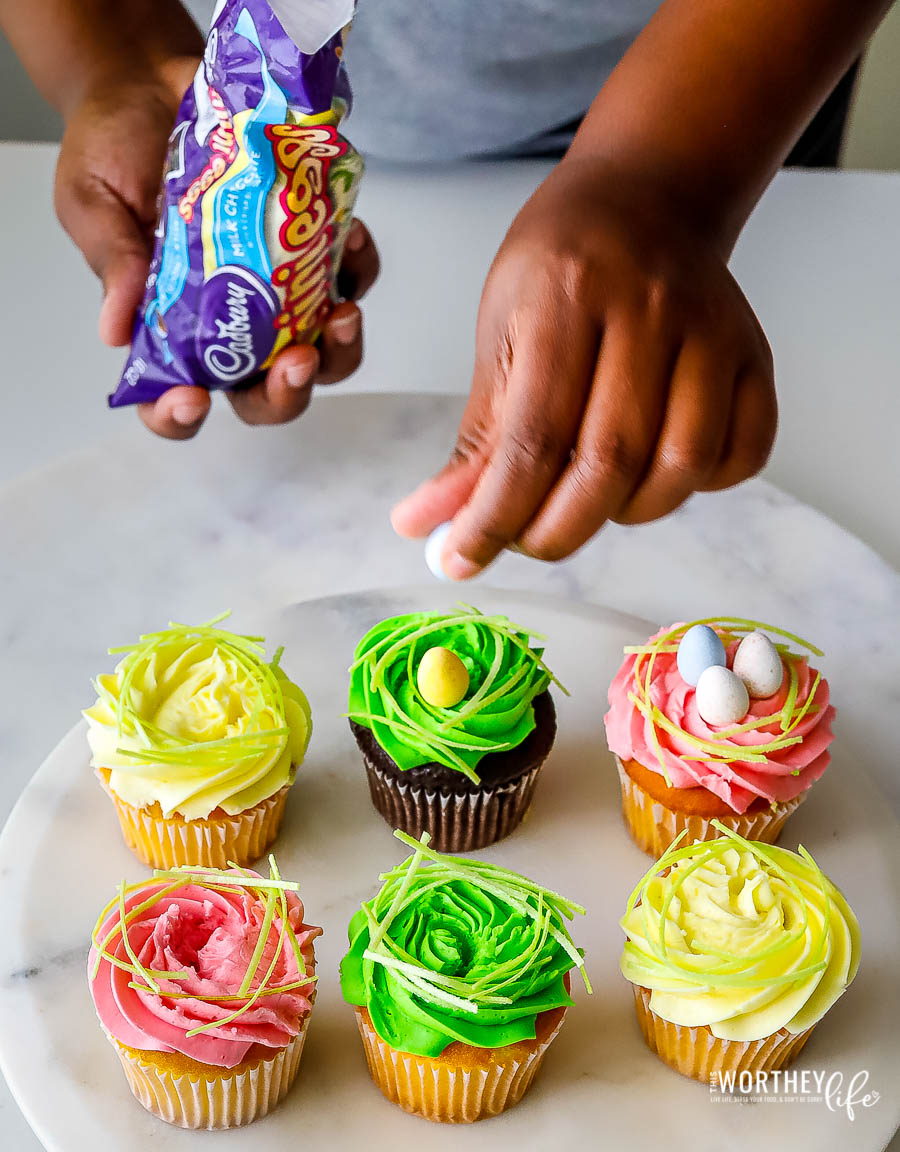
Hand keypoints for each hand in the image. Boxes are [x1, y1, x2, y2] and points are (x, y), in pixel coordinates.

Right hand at [55, 64, 377, 439]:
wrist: (150, 81)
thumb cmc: (113, 149)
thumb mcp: (93, 202)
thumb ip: (113, 260)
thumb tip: (116, 328)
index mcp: (168, 329)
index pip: (173, 400)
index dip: (179, 417)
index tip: (188, 399)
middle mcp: (228, 324)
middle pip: (265, 393)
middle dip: (285, 394)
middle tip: (295, 361)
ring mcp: (277, 292)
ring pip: (323, 355)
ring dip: (340, 350)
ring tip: (342, 314)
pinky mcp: (311, 250)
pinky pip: (353, 279)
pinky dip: (360, 268)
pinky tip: (349, 239)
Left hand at [391, 157, 775, 578]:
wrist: (645, 198)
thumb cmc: (559, 266)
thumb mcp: (500, 334)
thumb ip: (475, 440)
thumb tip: (427, 527)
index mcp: (566, 298)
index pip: (532, 439)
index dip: (494, 517)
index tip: (461, 560)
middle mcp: (648, 310)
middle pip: (610, 461)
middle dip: (557, 530)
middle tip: (525, 541)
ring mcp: (711, 332)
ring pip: (682, 465)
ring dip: (628, 515)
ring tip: (590, 501)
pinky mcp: (753, 354)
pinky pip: (741, 452)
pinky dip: (699, 487)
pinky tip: (656, 474)